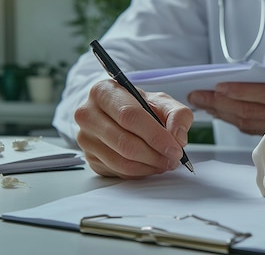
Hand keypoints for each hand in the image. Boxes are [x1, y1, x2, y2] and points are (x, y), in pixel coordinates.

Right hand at [74, 79, 193, 178]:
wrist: (121, 114)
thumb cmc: (141, 106)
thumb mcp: (163, 102)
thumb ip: (178, 115)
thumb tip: (178, 138)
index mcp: (104, 92)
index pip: (130, 116)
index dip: (155, 135)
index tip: (175, 148)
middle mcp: (88, 114)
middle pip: (125, 143)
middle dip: (155, 155)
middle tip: (174, 158)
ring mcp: (85, 138)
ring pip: (121, 161)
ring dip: (150, 166)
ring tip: (166, 162)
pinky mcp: (90, 158)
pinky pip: (119, 172)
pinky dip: (141, 172)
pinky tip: (151, 164)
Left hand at [188, 75, 264, 135]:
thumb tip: (250, 80)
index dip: (240, 92)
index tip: (217, 86)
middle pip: (251, 112)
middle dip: (220, 104)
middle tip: (198, 96)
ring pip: (249, 124)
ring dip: (223, 114)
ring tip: (204, 104)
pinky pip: (255, 131)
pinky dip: (236, 122)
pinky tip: (223, 114)